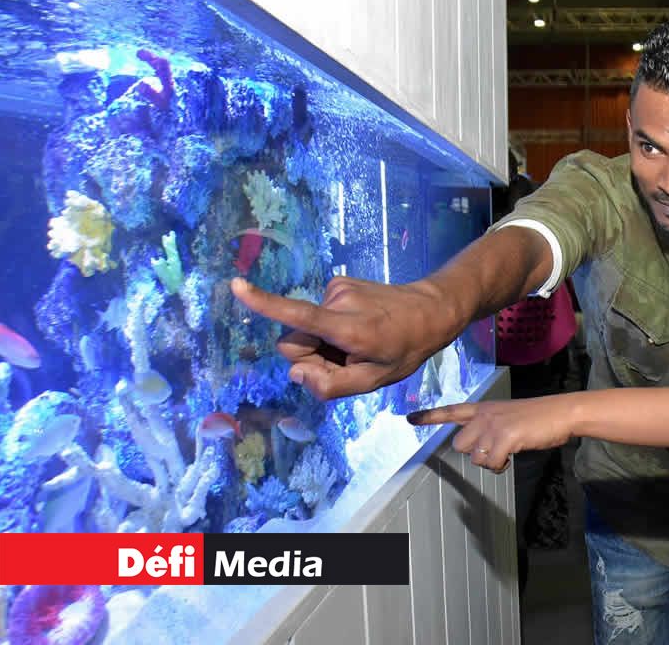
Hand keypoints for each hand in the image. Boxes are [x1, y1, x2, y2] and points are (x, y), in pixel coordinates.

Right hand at [231, 276, 462, 399]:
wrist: (431, 310)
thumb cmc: (404, 349)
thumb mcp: (374, 380)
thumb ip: (330, 385)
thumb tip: (296, 373)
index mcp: (348, 328)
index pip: (300, 316)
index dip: (265, 303)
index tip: (237, 286)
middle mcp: (338, 302)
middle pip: (294, 340)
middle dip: (310, 357)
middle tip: (346, 362)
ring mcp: (338, 289)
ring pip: (308, 329)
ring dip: (325, 343)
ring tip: (359, 344)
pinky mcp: (339, 283)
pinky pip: (320, 315)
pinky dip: (333, 328)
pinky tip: (360, 330)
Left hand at [406, 395, 577, 472]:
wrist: (561, 413)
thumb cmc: (540, 417)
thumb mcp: (509, 417)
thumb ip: (491, 427)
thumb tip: (483, 450)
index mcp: (485, 408)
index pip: (452, 411)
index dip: (429, 416)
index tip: (409, 419)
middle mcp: (484, 415)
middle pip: (459, 444)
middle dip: (476, 453)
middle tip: (497, 451)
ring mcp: (493, 426)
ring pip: (475, 457)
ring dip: (491, 461)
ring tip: (508, 453)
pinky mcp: (504, 437)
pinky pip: (491, 463)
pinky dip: (501, 466)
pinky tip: (513, 457)